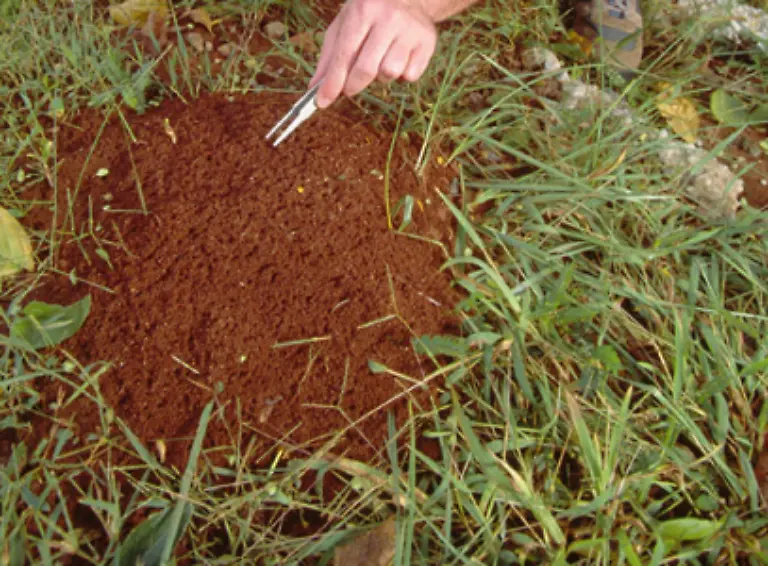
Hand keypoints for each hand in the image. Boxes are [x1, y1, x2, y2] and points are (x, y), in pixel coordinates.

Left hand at [309, 0, 437, 107]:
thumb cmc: (370, 14)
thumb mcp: (345, 24)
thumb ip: (329, 56)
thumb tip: (315, 89)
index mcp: (363, 10)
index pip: (344, 54)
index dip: (333, 82)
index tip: (322, 102)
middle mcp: (389, 18)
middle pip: (367, 69)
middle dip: (353, 85)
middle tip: (349, 88)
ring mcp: (410, 30)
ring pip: (389, 73)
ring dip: (380, 77)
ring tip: (380, 61)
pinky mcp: (427, 42)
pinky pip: (410, 75)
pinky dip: (401, 75)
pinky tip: (399, 59)